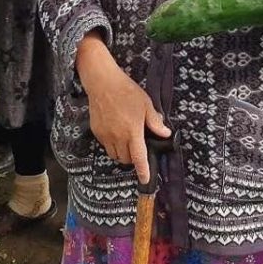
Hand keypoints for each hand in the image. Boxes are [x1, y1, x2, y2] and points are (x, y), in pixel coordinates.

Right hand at [77, 34, 170, 183]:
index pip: (139, 157)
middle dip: (134, 158)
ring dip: (123, 153)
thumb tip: (165, 134)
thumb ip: (155, 122)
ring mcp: (105, 136)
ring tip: (127, 140)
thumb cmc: (126, 91)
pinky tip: (116, 132)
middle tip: (139, 146)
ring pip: (115, 155)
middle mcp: (118, 137)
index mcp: (132, 131)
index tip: (146, 180)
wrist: (102, 82)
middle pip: (126, 159)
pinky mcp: (97, 132)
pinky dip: (113, 145)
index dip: (143, 171)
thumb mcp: (146, 104)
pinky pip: (106, 146)